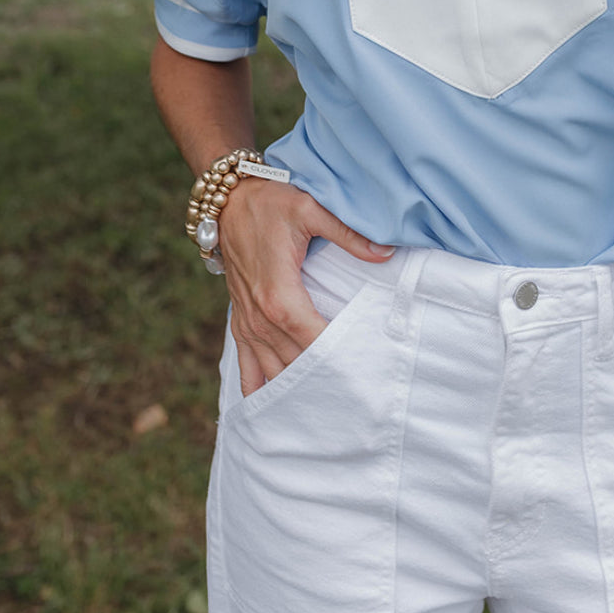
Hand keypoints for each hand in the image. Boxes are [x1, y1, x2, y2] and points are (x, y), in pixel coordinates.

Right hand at [217, 179, 393, 396]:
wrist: (228, 201)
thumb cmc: (271, 202)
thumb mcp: (311, 209)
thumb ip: (349, 234)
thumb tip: (385, 253)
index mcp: (279, 295)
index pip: (312, 340)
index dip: (336, 358)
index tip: (361, 373)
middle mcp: (260, 317)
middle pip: (294, 361)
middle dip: (323, 379)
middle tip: (354, 398)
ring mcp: (247, 321)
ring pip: (271, 370)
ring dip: (295, 389)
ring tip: (326, 409)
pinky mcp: (240, 319)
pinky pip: (244, 363)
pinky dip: (257, 387)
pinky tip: (268, 411)